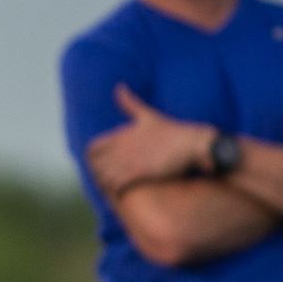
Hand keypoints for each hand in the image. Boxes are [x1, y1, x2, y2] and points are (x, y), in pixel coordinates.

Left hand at [84, 85, 215, 197]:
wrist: (191, 144)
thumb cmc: (170, 130)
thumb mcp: (147, 114)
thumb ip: (129, 102)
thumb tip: (118, 86)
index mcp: (121, 135)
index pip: (91, 149)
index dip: (91, 159)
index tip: (99, 164)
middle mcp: (122, 148)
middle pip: (94, 166)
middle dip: (96, 174)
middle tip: (105, 179)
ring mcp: (130, 161)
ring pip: (103, 178)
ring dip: (104, 185)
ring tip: (112, 189)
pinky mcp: (139, 174)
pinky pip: (116, 187)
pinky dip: (114, 193)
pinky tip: (121, 194)